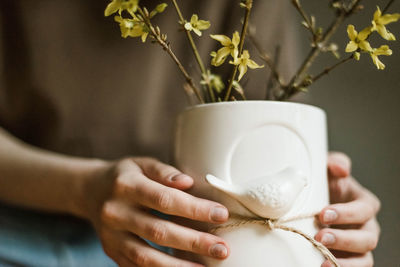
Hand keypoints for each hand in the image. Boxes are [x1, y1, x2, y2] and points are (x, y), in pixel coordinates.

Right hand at [84, 157, 229, 266]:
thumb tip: (188, 183)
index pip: (164, 199)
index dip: (194, 209)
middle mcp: (115, 212)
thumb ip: (164, 171)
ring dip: (178, 266)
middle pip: (158, 231)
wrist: (91, 191)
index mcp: (125, 185)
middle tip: (222, 249)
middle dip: (194, 242)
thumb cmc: (126, 176)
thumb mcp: (142, 163)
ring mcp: (111, 236)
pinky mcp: (111, 252)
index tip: (221, 215)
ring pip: (146, 257)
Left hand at [315, 153, 380, 266]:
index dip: (346, 213)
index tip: (323, 214)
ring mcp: (359, 245)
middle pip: (367, 238)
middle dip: (344, 239)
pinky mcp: (348, 258)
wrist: (308, 201)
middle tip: (319, 237)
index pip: (364, 209)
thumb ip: (334, 163)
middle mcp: (366, 226)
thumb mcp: (326, 169)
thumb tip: (341, 168)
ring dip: (345, 262)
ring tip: (322, 261)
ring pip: (364, 259)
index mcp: (363, 203)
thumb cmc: (321, 184)